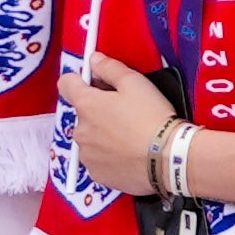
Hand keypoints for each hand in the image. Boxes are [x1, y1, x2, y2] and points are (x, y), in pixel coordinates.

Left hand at [57, 54, 172, 185]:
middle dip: (98, 111)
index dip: (80, 80)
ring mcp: (86, 155)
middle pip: (83, 114)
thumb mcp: (135, 83)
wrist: (167, 158)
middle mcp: (79, 131)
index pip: (66, 84)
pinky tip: (128, 154)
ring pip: (89, 139)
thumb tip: (93, 59)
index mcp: (86, 105)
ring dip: (102, 135)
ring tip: (129, 137)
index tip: (95, 83)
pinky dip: (109, 156)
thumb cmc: (152, 116)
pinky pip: (98, 160)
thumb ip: (110, 68)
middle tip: (124, 113)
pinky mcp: (96, 175)